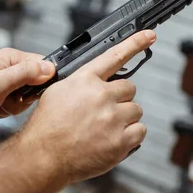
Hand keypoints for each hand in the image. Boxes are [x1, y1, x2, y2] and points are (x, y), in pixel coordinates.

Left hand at [0, 48, 55, 120]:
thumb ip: (25, 74)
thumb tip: (49, 68)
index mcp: (12, 58)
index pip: (44, 66)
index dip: (40, 84)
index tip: (26, 94)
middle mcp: (10, 65)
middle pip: (35, 84)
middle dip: (22, 99)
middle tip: (5, 100)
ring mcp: (5, 77)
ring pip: (24, 97)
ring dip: (11, 106)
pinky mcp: (0, 88)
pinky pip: (13, 102)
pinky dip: (4, 108)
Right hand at [17, 30, 155, 183]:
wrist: (43, 157)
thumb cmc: (47, 128)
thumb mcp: (57, 92)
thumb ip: (81, 82)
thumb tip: (96, 80)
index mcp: (84, 80)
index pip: (114, 56)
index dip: (134, 43)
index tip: (149, 36)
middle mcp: (101, 96)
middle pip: (129, 88)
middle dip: (120, 99)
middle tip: (104, 112)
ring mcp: (113, 118)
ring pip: (135, 110)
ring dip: (125, 118)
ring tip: (104, 129)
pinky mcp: (121, 140)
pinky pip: (140, 131)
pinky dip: (130, 136)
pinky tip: (112, 140)